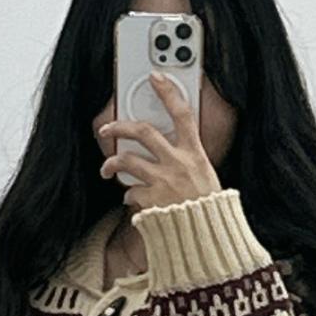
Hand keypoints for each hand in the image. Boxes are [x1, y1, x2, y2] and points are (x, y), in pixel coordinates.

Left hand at [97, 72, 224, 210]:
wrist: (208, 238)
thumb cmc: (209, 210)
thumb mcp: (207, 177)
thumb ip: (188, 161)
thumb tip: (173, 151)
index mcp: (195, 154)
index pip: (183, 114)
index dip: (169, 92)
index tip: (156, 77)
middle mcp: (178, 163)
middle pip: (143, 132)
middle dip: (120, 126)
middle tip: (107, 128)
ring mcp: (163, 181)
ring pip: (127, 161)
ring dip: (112, 164)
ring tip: (107, 169)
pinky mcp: (151, 200)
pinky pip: (130, 192)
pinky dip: (128, 195)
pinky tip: (130, 198)